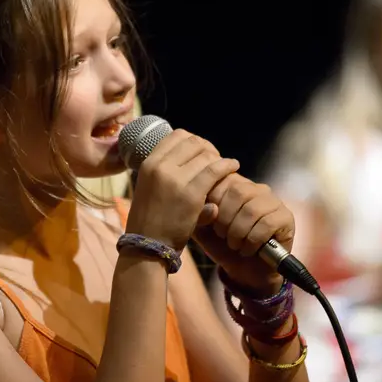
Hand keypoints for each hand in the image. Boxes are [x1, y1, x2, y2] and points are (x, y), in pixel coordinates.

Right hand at [125, 129, 239, 250]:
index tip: (200, 151)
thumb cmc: (150, 219)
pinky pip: (215, 170)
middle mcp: (160, 166)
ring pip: (205, 155)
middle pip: (193, 142)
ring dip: (218, 158)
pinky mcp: (192, 194)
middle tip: (214, 159)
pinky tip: (234, 166)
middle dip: (207, 148)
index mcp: (149, 163)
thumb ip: (167, 172)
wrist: (148, 245)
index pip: (176, 135)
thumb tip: (193, 157)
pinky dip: (228, 165)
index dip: (193, 140)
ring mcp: (176, 179)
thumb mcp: (150, 187)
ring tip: (226, 166)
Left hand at [193, 175, 293, 295]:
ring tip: (235, 245)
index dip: (213, 202)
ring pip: (253, 209)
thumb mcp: (203, 228)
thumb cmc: (223, 245)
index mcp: (234, 184)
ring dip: (239, 232)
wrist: (245, 270)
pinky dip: (253, 240)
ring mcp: (273, 201)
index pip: (223, 179)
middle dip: (225, 219)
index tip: (211, 223)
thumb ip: (199, 213)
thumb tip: (209, 207)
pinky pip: (267, 224)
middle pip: (238, 192)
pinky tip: (248, 249)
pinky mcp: (286, 217)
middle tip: (223, 236)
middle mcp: (256, 188)